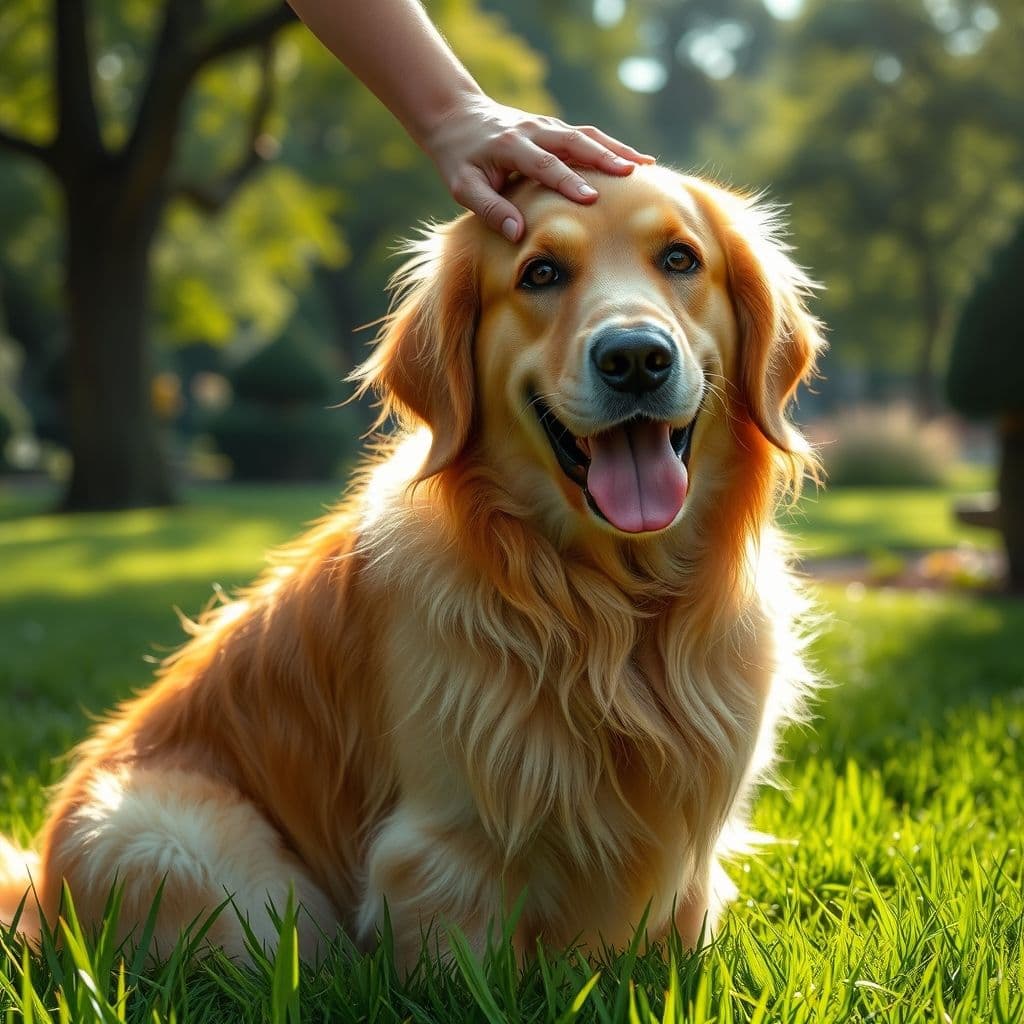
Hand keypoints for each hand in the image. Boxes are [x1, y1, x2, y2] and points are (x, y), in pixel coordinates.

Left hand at [422, 97, 654, 241]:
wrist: (458, 118)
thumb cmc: (460, 160)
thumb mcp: (463, 187)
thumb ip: (490, 209)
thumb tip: (518, 234)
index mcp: (510, 145)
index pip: (544, 164)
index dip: (568, 181)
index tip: (592, 199)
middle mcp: (533, 129)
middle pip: (575, 141)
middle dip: (604, 157)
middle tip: (633, 174)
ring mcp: (546, 125)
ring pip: (586, 134)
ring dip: (616, 149)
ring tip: (646, 166)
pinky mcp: (554, 127)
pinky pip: (586, 135)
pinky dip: (610, 146)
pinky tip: (633, 161)